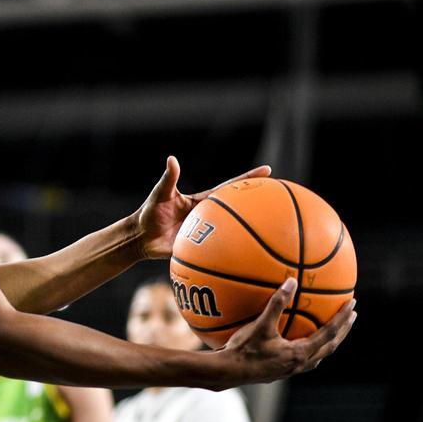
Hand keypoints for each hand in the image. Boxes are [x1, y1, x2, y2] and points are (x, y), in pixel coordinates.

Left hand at [134, 156, 270, 259]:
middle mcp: (210, 216)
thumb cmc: (149, 213)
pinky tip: (250, 261)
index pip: (229, 189)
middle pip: (238, 210)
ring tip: (276, 232)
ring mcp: (209, 234)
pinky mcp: (204, 249)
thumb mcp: (160, 195)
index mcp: (203, 201)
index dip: (248, 179)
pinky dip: (235, 255)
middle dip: (259, 204)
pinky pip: (222, 253)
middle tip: (281, 198)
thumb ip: (168, 179)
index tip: (268, 170)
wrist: (140, 238)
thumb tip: (172, 159)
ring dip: (252, 232)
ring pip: (235, 232)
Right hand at [219, 278, 356, 384]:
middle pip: (330, 346)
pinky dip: (311, 349)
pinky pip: (304, 360)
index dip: (342, 318)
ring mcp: (291, 370)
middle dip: (343, 331)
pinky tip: (300, 343)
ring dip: (329, 342)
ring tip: (332, 332)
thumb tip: (291, 281)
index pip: (329, 333)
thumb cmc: (244, 350)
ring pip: (319, 356)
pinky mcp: (281, 372)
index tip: (353, 305)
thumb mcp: (261, 325)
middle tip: (351, 316)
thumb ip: (277, 304)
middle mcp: (300, 363)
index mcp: (300, 353)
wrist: (228, 373)